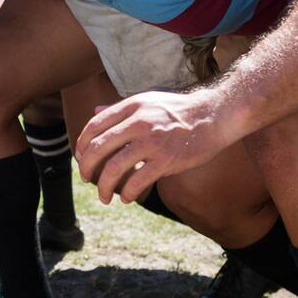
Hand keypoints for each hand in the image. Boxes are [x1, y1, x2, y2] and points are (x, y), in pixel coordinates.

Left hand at [74, 88, 235, 204]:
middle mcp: (139, 122)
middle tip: (86, 180)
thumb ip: (120, 108)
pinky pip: (137, 181)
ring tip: (103, 197)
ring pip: (114, 168)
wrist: (216, 115)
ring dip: (103, 187)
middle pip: (97, 148)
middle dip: (86, 168)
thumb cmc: (180, 109)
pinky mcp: (167, 160)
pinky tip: (127, 198)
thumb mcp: (148, 100)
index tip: (81, 158)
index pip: (94, 126)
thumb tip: (94, 111)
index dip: (81, 145)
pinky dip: (127, 193)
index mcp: (132, 106)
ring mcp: (152, 142)